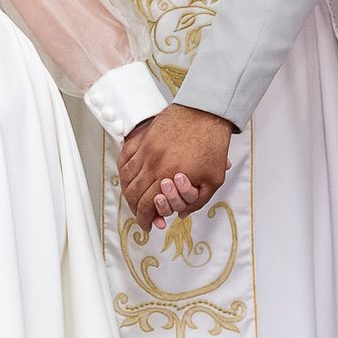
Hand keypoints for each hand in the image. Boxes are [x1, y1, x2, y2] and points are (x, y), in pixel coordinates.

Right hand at [119, 105, 232, 229]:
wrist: (207, 112)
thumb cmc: (212, 144)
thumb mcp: (214, 180)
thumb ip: (198, 201)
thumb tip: (182, 214)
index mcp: (168, 176)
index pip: (147, 205)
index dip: (145, 219)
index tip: (147, 225)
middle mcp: (152, 164)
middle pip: (133, 193)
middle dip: (135, 209)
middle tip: (142, 216)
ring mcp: (145, 149)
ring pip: (126, 177)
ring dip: (128, 192)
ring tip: (134, 199)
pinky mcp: (143, 137)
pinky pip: (125, 157)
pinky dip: (123, 170)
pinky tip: (127, 176)